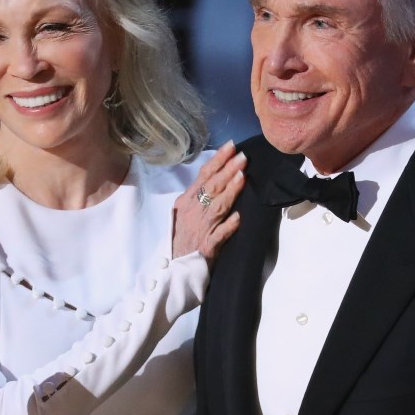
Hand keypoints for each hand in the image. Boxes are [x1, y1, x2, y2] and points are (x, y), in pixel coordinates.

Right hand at [172, 140, 246, 259]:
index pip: (204, 176)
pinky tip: (238, 217)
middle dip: (228, 170)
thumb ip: (197, 197)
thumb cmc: (179, 238)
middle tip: (243, 157)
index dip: (218, 160)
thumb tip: (214, 179)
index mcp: (187, 201)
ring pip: (216, 207)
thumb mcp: (183, 212)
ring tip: (242, 177)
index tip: (232, 146)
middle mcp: (193, 212)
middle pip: (212, 188)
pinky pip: (218, 236)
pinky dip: (227, 226)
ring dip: (229, 191)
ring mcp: (200, 229)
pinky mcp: (206, 248)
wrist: (171, 268)